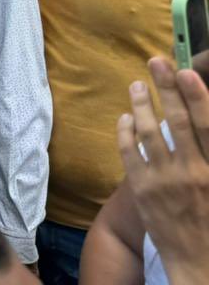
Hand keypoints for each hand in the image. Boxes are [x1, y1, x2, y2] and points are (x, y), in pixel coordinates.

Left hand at [118, 57, 208, 284]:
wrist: (200, 263)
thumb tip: (203, 121)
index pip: (207, 126)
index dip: (196, 97)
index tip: (185, 72)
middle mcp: (193, 172)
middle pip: (177, 120)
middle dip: (166, 88)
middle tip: (156, 62)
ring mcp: (164, 180)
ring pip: (149, 131)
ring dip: (142, 103)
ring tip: (137, 85)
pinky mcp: (141, 189)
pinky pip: (128, 151)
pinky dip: (125, 130)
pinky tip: (125, 117)